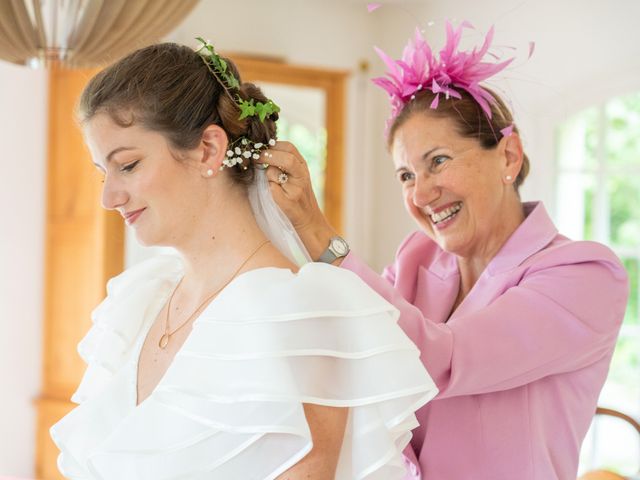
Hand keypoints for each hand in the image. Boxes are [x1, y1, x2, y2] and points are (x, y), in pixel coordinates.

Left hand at [259, 141, 338, 259]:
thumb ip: (283, 163)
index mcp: (303, 166)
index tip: (260, 149)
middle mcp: (302, 176)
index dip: (272, 146)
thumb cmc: (298, 198)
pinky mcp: (288, 203)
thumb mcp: (296, 176)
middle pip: (284, 157)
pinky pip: (270, 189)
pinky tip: (273, 197)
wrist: (309, 222)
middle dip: (266, 156)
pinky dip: (267, 191)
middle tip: (255, 159)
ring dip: (266, 177)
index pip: (288, 147)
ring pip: (272, 173)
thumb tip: (260, 150)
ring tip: (273, 186)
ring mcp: (296, 189)